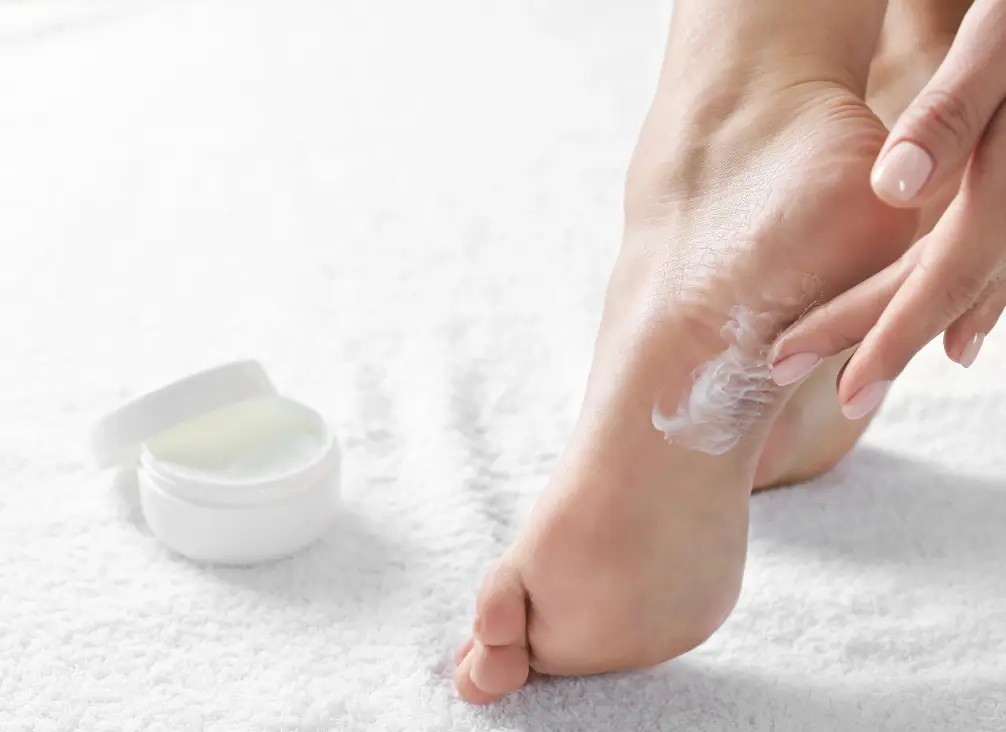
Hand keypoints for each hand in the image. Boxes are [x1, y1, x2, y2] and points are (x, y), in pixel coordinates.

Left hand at [768, 0, 1005, 419]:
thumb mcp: (1000, 40)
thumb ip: (952, 113)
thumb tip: (891, 188)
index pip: (940, 274)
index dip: (885, 335)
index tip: (830, 382)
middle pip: (947, 288)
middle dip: (877, 342)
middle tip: (801, 375)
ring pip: (977, 283)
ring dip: (920, 329)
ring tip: (870, 369)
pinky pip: (999, 258)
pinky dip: (972, 298)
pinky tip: (963, 329)